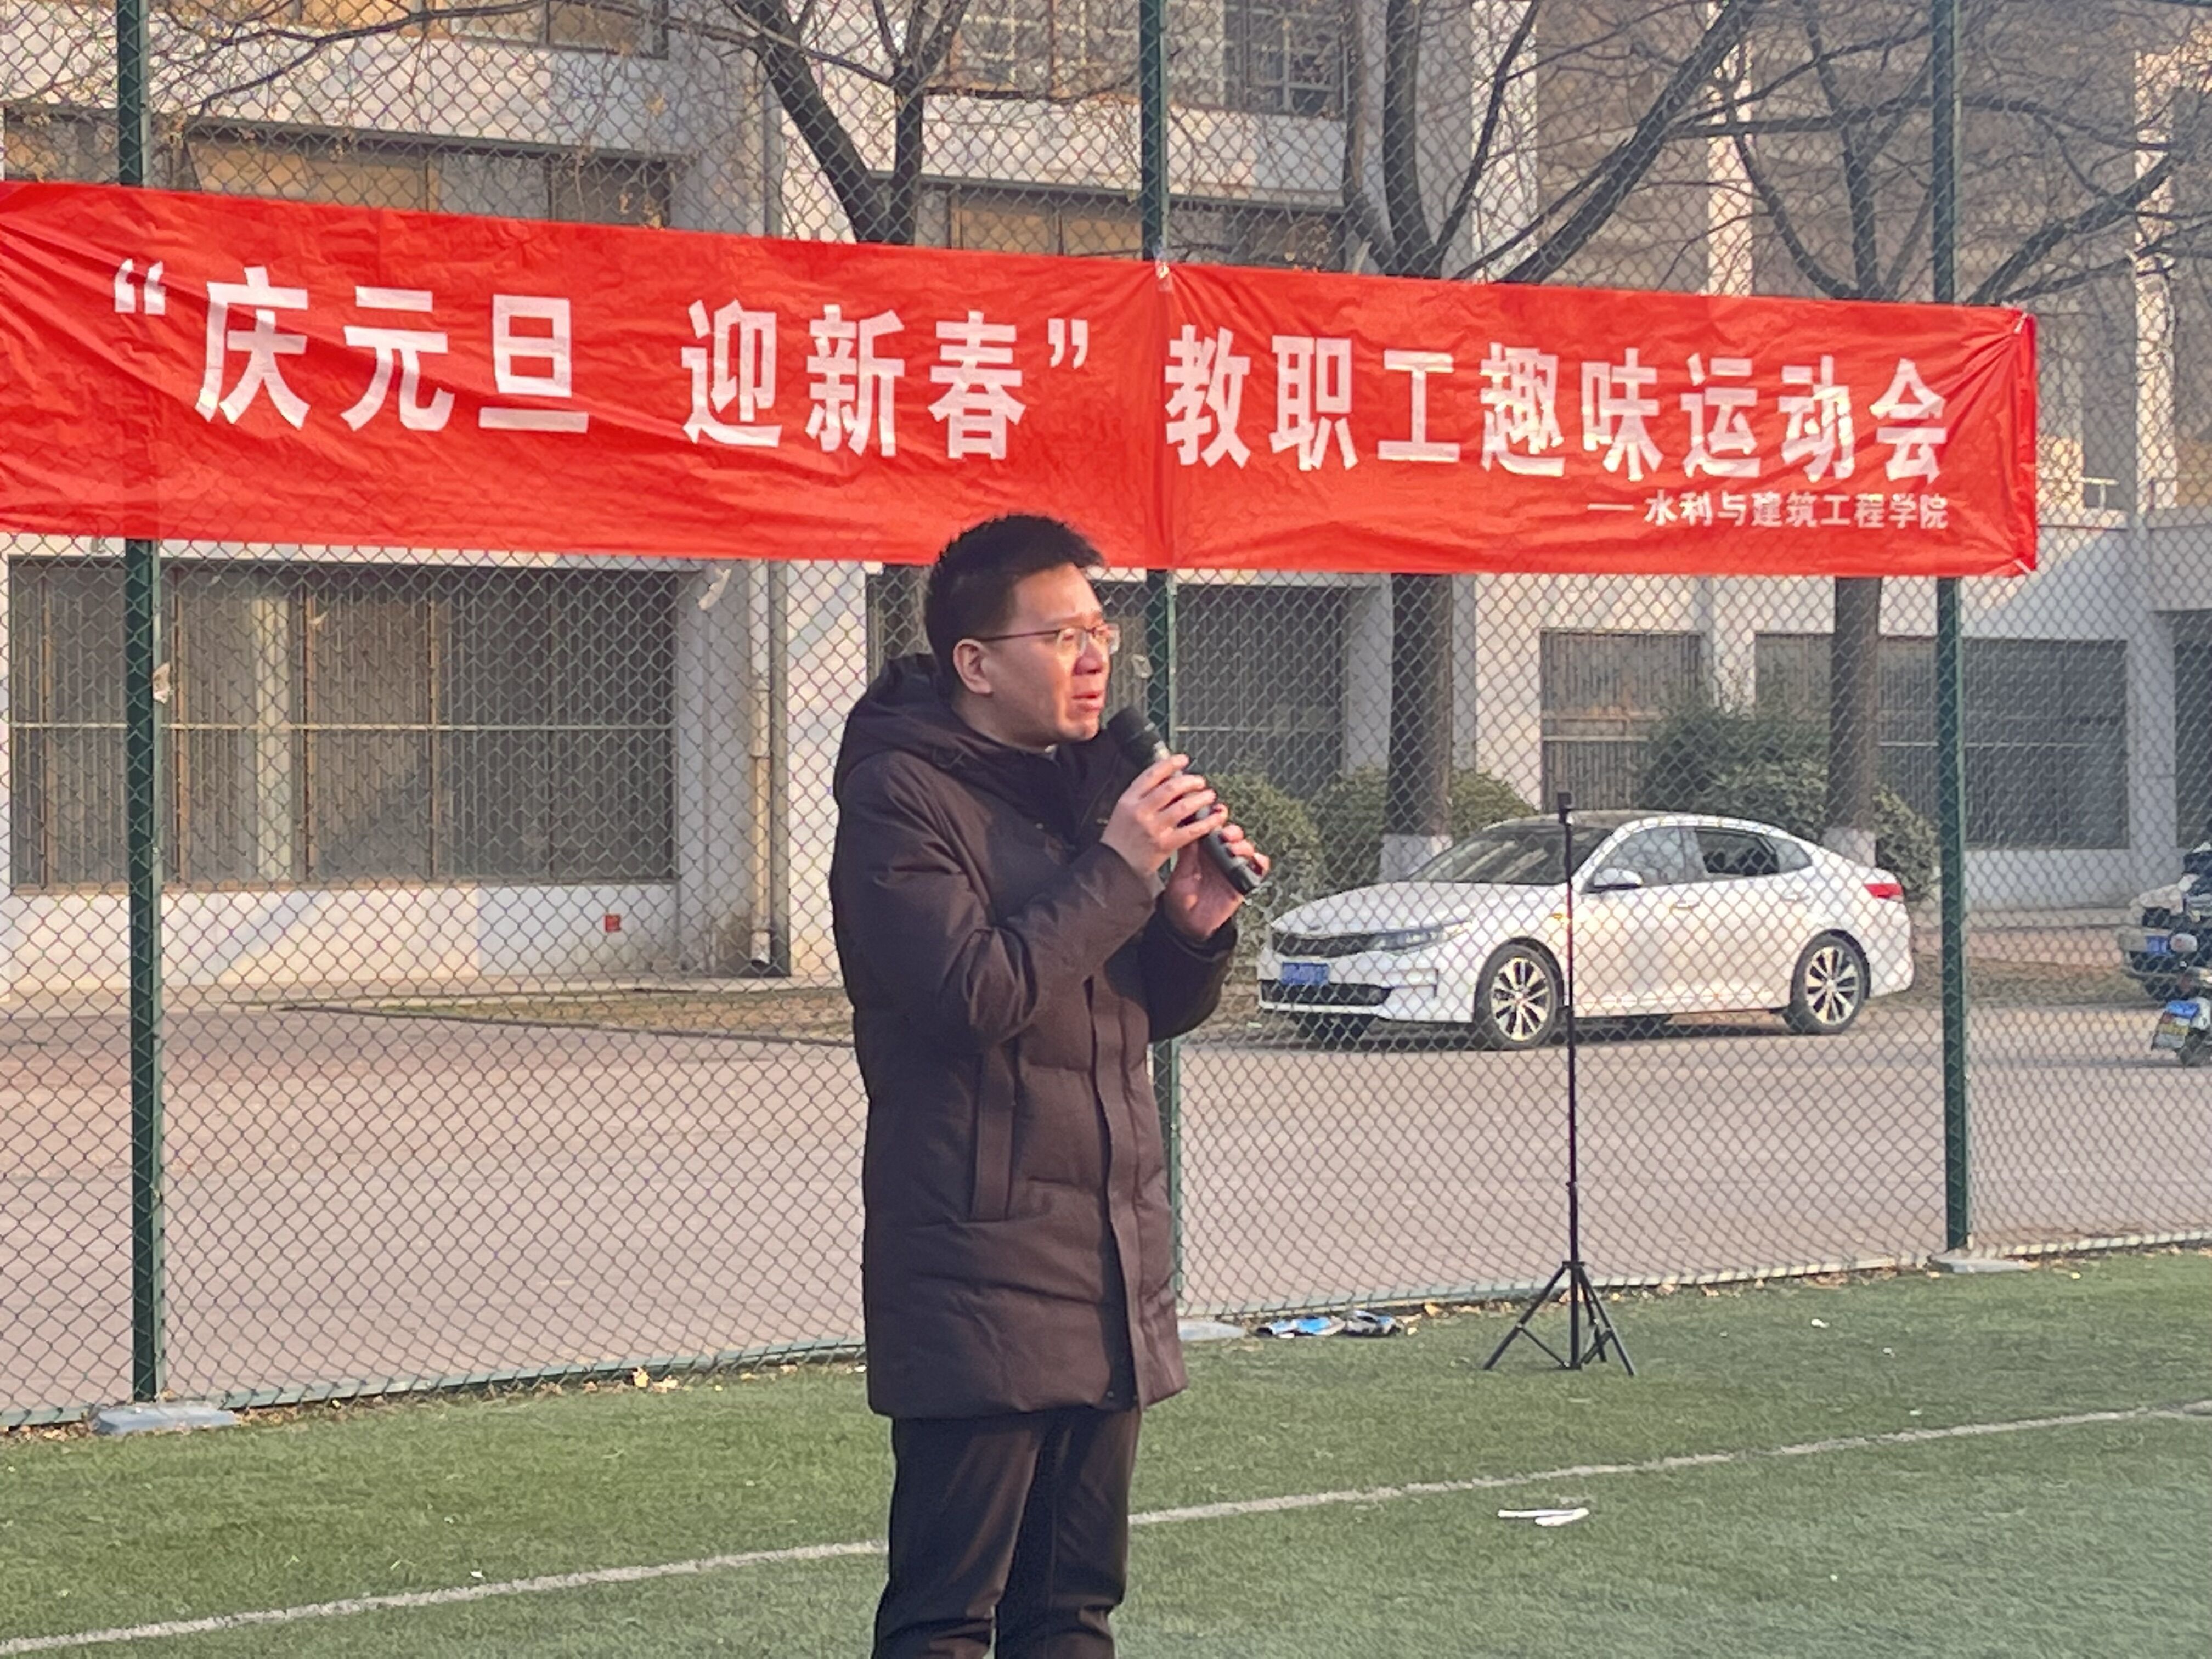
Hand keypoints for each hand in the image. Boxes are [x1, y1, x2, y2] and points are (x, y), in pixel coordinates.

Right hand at [1100, 755, 1224, 876]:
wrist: (1115, 866)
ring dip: (1200, 798)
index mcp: (1128, 800)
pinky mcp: (1165, 844)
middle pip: (1170, 788)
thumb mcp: (1122, 811)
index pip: (1151, 775)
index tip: (1183, 760)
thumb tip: (1167, 779)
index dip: (1170, 764)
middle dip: (1189, 781)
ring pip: (1183, 806)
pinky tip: (1215, 818)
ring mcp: (1153, 828)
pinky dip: (1206, 822)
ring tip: (1209, 795)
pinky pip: (1191, 830)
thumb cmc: (1119, 839)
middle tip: (1200, 781)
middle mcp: (1140, 811)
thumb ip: (1141, 796)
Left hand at [1162, 820, 1269, 942]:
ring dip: (1243, 845)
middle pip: (1233, 835)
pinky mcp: (1243, 882)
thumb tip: (1190, 827)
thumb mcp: (1181, 872)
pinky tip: (1256, 860)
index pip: (1214, 828)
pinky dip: (1260, 861)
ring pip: (1246, 848)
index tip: (1215, 811)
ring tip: (1233, 849)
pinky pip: (1258, 869)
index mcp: (1204, 850)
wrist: (1187, 923)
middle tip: (1224, 834)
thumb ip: (1188, 853)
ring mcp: (1233, 868)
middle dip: (1232, 830)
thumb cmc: (1180, 897)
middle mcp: (1220, 855)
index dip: (1216, 818)